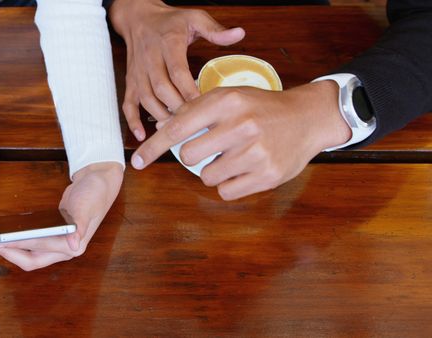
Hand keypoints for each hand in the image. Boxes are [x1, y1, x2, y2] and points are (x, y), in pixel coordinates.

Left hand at [0, 162, 122, 270]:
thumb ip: (80, 226)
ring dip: (6, 244)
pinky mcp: (50, 235)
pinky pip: (29, 241)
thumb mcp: (87, 207)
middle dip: (6, 250)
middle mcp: (64, 249)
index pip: (38, 250)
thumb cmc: (95, 194)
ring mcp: (56, 244)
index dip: (16, 246)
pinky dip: (14, 236)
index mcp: (73, 246)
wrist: (98, 183)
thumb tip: (74, 245)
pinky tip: (1, 228)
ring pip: (26, 251)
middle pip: (28, 259)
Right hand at [110, 0, 244, 140]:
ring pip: (145, 98)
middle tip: (194, 122)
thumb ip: (215, 30)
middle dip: (176, 107)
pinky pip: (128, 102)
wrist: (139, 18)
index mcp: (168, 43)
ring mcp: (138, 72)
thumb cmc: (170, 21)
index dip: (189, 91)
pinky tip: (142, 134)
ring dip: (159, 115)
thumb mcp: (194, 18)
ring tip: (176, 129)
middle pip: (160, 88)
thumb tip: (239, 34)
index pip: (177, 71)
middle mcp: (150, 58)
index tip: (204, 106)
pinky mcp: (131, 81)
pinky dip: (132, 120)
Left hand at [130, 81, 351, 199]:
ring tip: (235, 156)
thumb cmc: (261, 108)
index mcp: (227, 101)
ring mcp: (256, 152)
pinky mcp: (267, 175)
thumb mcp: (229, 98)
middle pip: (188, 156)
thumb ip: (195, 112)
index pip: (178, 128)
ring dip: (214, 170)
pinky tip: (245, 169)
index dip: (153, 147)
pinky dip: (229, 184)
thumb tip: (160, 127)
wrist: (307, 118)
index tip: (136, 162)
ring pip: (207, 176)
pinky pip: (226, 192)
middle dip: (193, 156)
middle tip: (213, 147)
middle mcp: (241, 125)